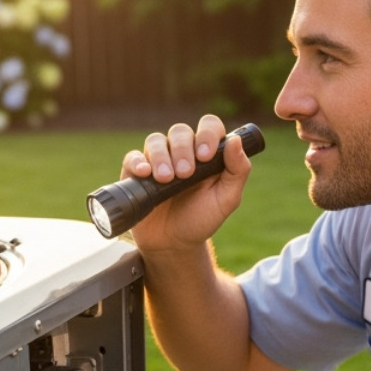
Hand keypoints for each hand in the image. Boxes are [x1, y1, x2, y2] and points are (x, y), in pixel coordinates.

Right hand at [120, 114, 253, 252]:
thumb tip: (235, 141)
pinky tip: (145, 173)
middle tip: (185, 174)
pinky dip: (137, 162)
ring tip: (166, 179)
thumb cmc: (201, 219)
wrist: (173, 243)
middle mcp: (183, 151)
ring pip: (156, 141)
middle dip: (183, 150)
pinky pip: (133, 157)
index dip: (207, 134)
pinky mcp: (136, 172)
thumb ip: (238, 170)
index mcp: (208, 153)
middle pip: (180, 131)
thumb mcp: (227, 199)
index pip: (209, 126)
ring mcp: (158, 160)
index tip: (205, 156)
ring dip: (161, 156)